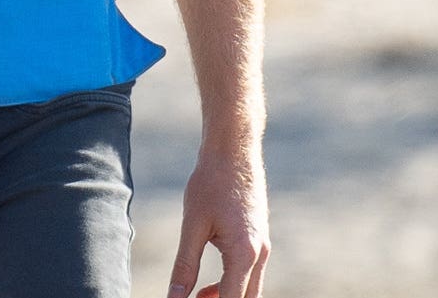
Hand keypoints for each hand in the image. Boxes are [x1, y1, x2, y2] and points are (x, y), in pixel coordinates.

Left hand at [168, 146, 269, 297]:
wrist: (233, 154)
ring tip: (197, 295)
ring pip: (249, 289)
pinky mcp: (259, 241)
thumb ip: (185, 265)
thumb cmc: (211, 184)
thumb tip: (174, 297)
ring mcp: (263, 248)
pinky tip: (207, 283)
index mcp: (244, 253)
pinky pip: (249, 274)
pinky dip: (231, 284)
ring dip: (225, 297)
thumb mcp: (192, 225)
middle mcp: (260, 255)